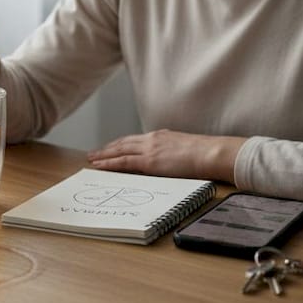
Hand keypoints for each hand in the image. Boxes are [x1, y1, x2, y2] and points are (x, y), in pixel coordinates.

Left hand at [87, 130, 245, 182]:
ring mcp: (149, 149)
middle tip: (94, 153)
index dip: (120, 144)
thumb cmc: (204, 154)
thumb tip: (168, 161)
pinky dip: (109, 163)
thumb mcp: (184, 148)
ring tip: (92, 160)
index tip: (110, 147)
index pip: (134, 140)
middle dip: (107, 148)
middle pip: (123, 143)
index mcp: (161, 136)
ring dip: (103, 155)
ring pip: (119, 151)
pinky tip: (100, 166)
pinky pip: (123, 162)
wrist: (210, 153)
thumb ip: (172, 152)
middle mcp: (152, 139)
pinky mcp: (149, 161)